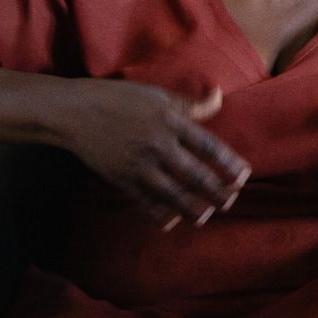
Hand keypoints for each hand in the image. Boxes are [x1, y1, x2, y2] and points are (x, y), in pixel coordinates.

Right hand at [52, 79, 245, 226]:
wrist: (74, 112)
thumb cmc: (118, 99)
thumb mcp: (158, 96)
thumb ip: (190, 104)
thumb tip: (219, 98)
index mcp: (171, 123)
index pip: (208, 147)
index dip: (228, 164)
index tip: (243, 176)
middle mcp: (158, 146)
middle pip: (194, 175)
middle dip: (215, 191)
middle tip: (230, 201)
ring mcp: (139, 165)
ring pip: (171, 193)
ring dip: (190, 208)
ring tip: (204, 216)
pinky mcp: (121, 178)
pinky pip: (143, 201)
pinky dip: (157, 213)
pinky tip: (169, 222)